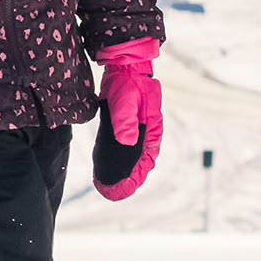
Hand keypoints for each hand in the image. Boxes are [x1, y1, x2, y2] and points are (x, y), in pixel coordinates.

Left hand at [91, 39, 161, 201]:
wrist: (123, 67)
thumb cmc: (128, 83)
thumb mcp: (126, 101)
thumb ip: (126, 121)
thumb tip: (127, 142)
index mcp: (152, 128)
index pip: (148, 158)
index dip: (138, 175)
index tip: (126, 189)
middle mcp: (146, 131)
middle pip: (140, 160)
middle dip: (129, 177)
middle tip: (114, 193)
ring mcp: (137, 128)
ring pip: (132, 154)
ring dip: (123, 168)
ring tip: (109, 185)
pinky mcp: (126, 124)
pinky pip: (124, 146)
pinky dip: (117, 157)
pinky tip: (107, 165)